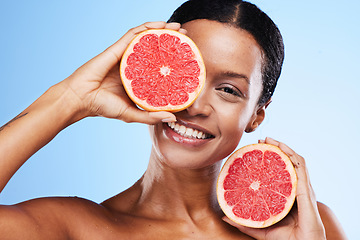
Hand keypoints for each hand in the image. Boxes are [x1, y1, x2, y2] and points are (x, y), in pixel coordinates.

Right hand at [62, 21, 181, 123]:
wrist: (80, 99)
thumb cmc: (103, 107)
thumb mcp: (131, 114)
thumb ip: (150, 116)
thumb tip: (173, 117)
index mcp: (137, 78)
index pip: (159, 66)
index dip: (173, 61)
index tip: (188, 60)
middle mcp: (134, 65)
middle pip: (155, 49)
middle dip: (172, 42)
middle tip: (187, 39)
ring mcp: (125, 55)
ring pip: (146, 38)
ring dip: (163, 30)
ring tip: (178, 28)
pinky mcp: (117, 48)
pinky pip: (134, 34)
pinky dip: (147, 27)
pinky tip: (159, 25)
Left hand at [223, 137, 325, 239]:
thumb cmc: (287, 239)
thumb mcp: (261, 227)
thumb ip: (245, 222)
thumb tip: (224, 217)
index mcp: (287, 194)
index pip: (280, 171)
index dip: (271, 159)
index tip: (256, 151)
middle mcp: (296, 188)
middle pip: (287, 162)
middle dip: (275, 148)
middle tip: (260, 141)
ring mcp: (302, 187)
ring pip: (295, 160)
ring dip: (283, 147)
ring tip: (269, 139)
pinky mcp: (306, 189)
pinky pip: (301, 167)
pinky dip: (292, 155)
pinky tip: (282, 148)